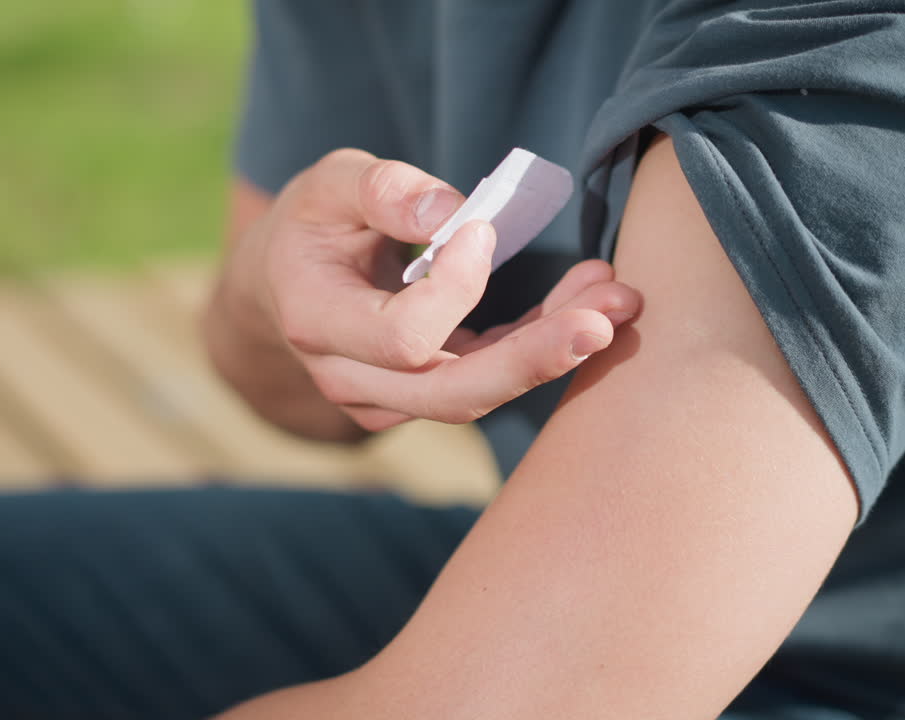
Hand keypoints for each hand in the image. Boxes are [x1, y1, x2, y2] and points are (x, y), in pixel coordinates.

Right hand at [222, 148, 639, 431]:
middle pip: (452, 393)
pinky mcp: (424, 397)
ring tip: (617, 300)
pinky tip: (589, 301)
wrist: (286, 284)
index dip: (453, 292)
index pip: (399, 338)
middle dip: (534, 358)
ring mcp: (387, 400)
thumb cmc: (312, 224)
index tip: (483, 230)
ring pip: (481, 393)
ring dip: (553, 348)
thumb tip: (450, 214)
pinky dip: (541, 342)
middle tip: (606, 316)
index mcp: (318, 322)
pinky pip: (489, 378)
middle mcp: (350, 378)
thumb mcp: (330, 184)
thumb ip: (381, 190)